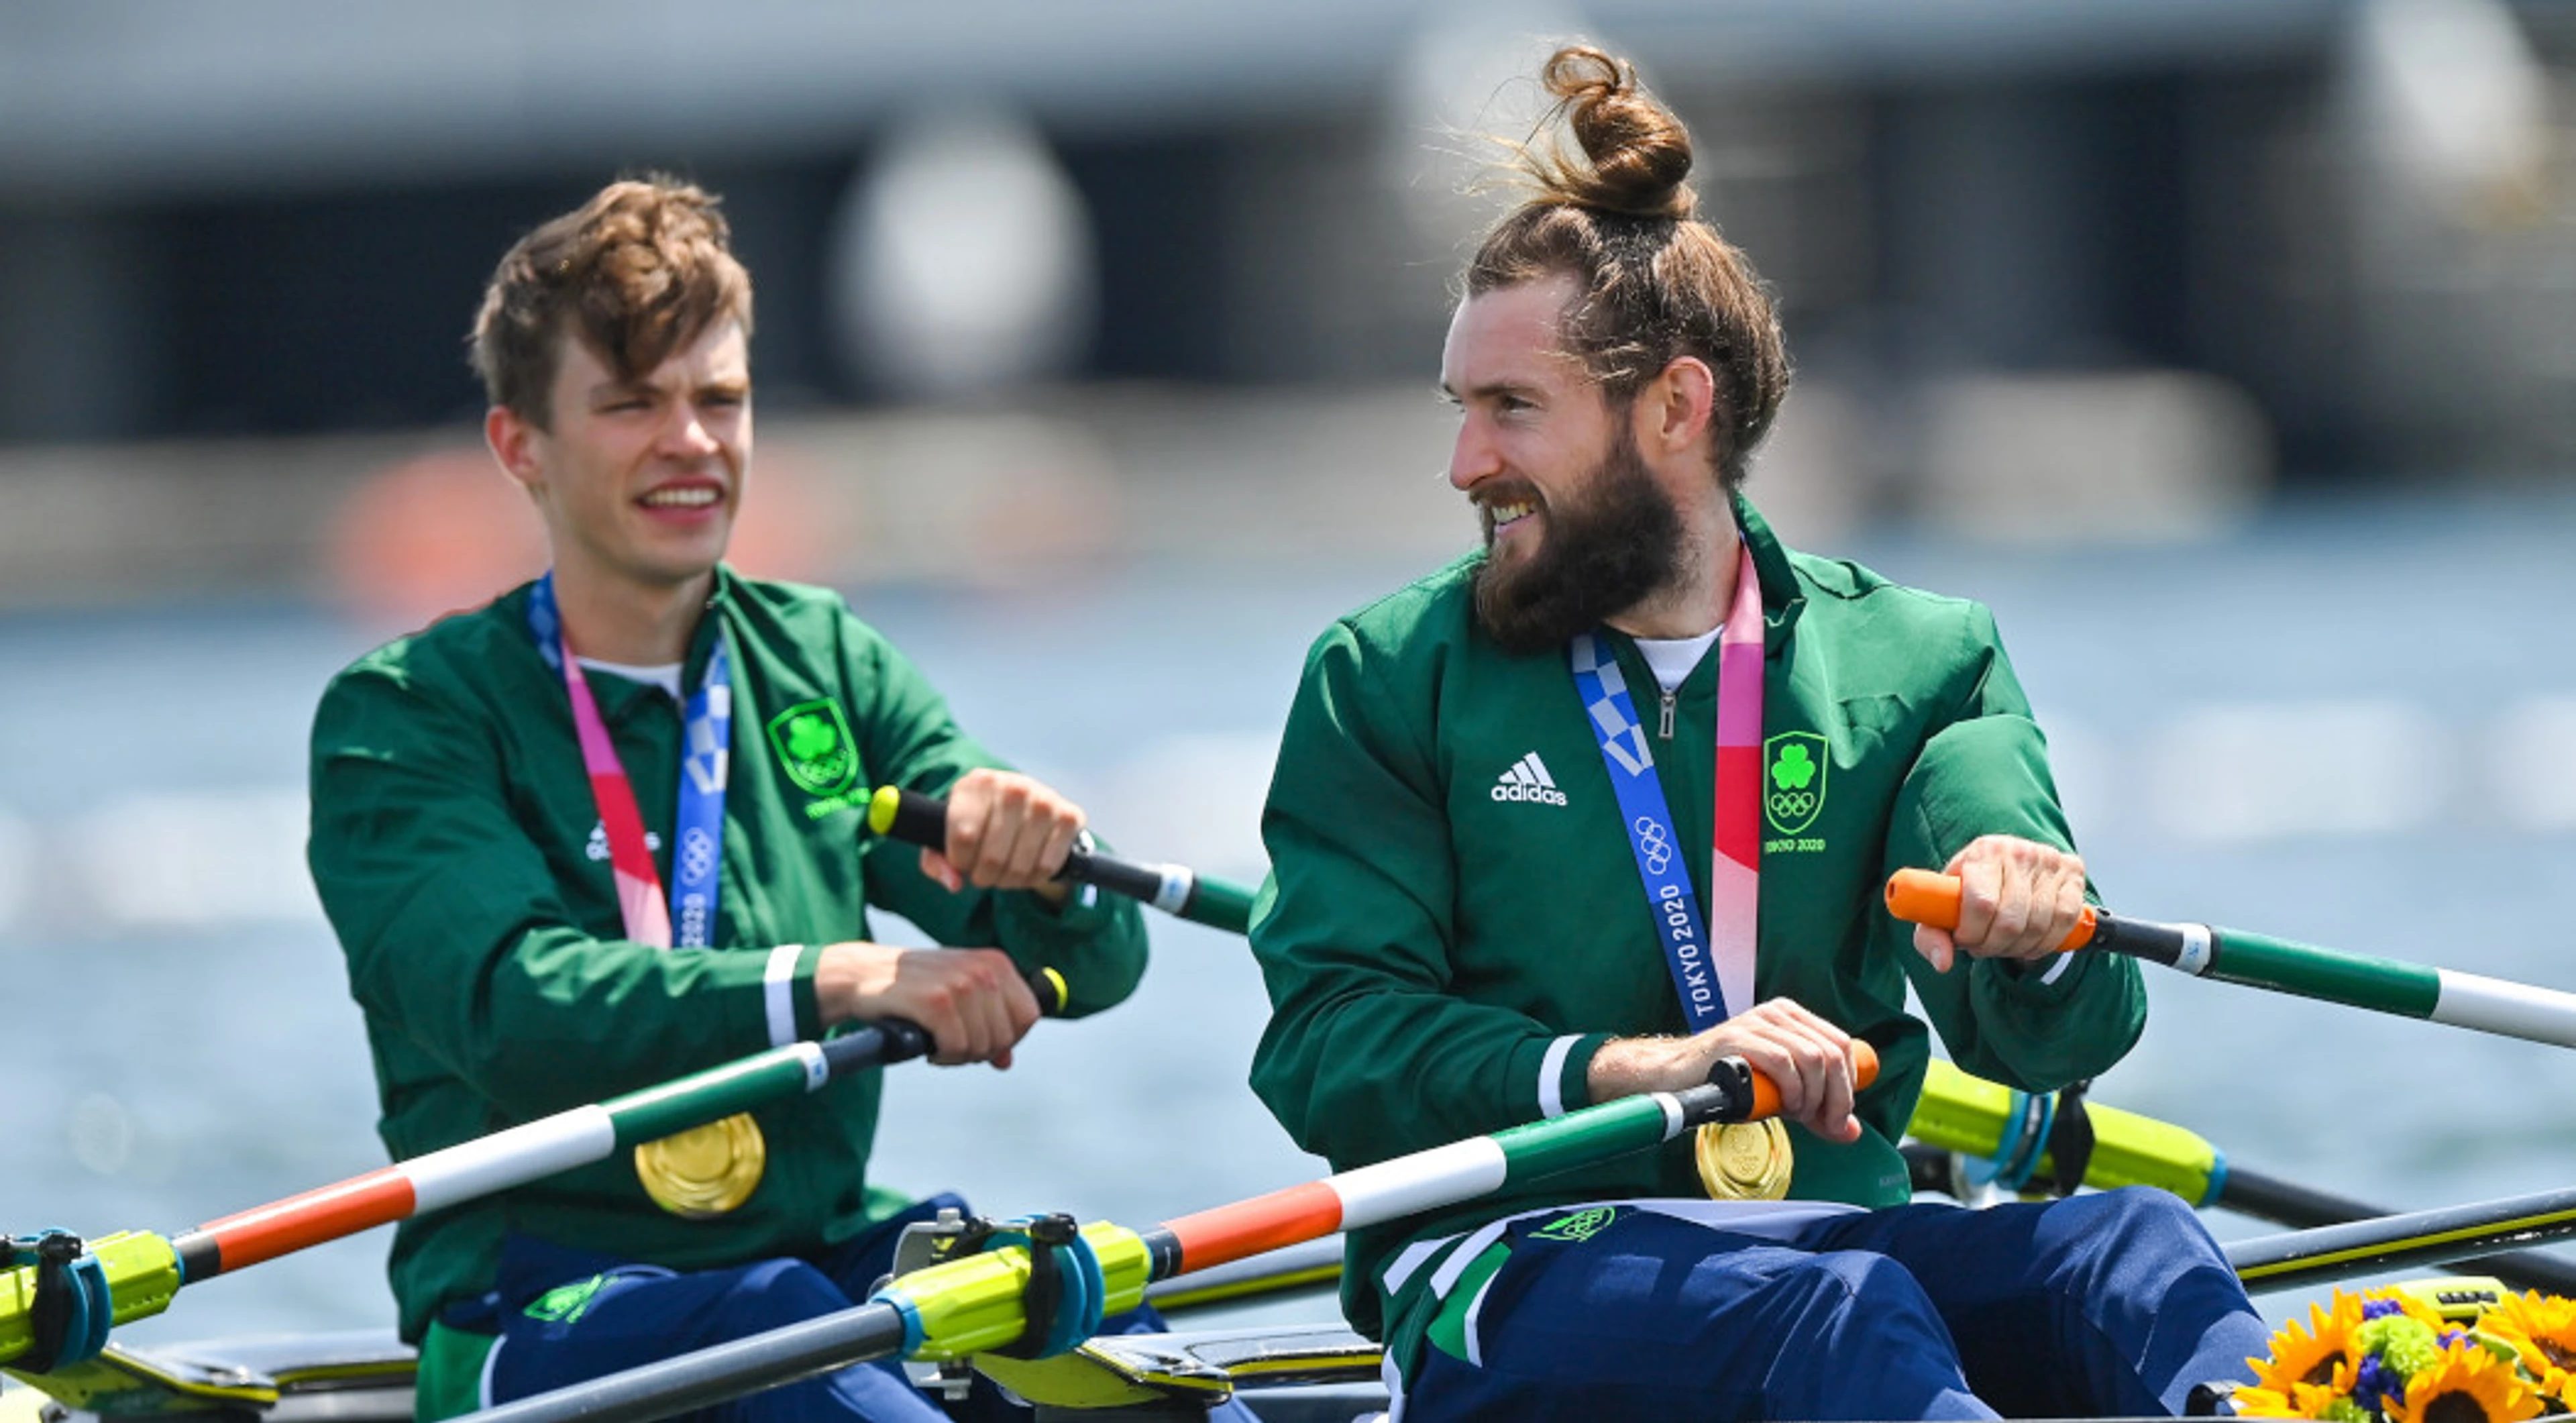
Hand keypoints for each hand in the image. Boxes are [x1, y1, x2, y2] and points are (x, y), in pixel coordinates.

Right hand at [814, 941, 1040, 1067]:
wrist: (864, 973)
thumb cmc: (915, 987)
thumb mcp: (959, 996)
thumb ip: (987, 1024)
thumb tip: (1006, 1062)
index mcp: (996, 963)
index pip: (1029, 1015)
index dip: (1010, 1038)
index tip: (983, 1043)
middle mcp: (983, 969)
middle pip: (1006, 1036)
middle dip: (981, 1051)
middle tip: (954, 1046)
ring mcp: (959, 983)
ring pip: (982, 1045)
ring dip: (959, 1055)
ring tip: (939, 1044)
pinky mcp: (935, 1001)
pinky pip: (956, 1047)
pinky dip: (943, 1056)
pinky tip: (929, 1048)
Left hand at [917, 768, 1083, 903]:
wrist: (1025, 802)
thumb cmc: (979, 823)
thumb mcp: (949, 835)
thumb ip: (937, 861)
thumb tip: (954, 883)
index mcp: (977, 783)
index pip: (963, 837)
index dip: (961, 862)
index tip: (963, 861)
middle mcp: (1013, 786)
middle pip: (992, 858)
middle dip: (985, 877)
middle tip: (985, 874)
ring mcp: (1044, 800)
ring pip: (1020, 866)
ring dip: (1009, 881)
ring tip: (1004, 873)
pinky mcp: (1069, 816)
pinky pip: (1047, 867)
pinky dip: (1034, 878)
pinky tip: (1027, 869)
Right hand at [1587, 997, 1862, 1143]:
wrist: (1676, 1077)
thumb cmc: (1730, 1083)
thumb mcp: (1782, 1095)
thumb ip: (1816, 1111)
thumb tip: (1851, 1132)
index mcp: (1792, 1018)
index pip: (1842, 1044)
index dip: (1849, 1084)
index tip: (1838, 1116)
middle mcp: (1777, 1014)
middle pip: (1832, 1053)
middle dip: (1837, 1097)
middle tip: (1825, 1123)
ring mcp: (1757, 1023)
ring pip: (1812, 1058)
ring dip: (1813, 1096)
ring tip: (1798, 1113)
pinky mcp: (1737, 1038)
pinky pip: (1783, 1062)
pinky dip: (1792, 1090)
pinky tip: (1783, 1105)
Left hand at [1912, 834, 2086, 972]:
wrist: (2004, 864)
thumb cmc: (1970, 888)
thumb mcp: (1942, 907)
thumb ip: (1931, 936)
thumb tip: (1943, 962)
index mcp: (1983, 852)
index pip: (1982, 904)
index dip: (1972, 934)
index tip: (1964, 941)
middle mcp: (2019, 851)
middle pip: (2011, 921)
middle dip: (1994, 946)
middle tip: (1984, 947)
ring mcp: (2049, 860)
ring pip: (2039, 925)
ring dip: (2019, 947)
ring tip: (2003, 944)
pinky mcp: (2072, 871)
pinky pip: (2065, 920)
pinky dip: (2047, 942)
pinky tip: (2030, 942)